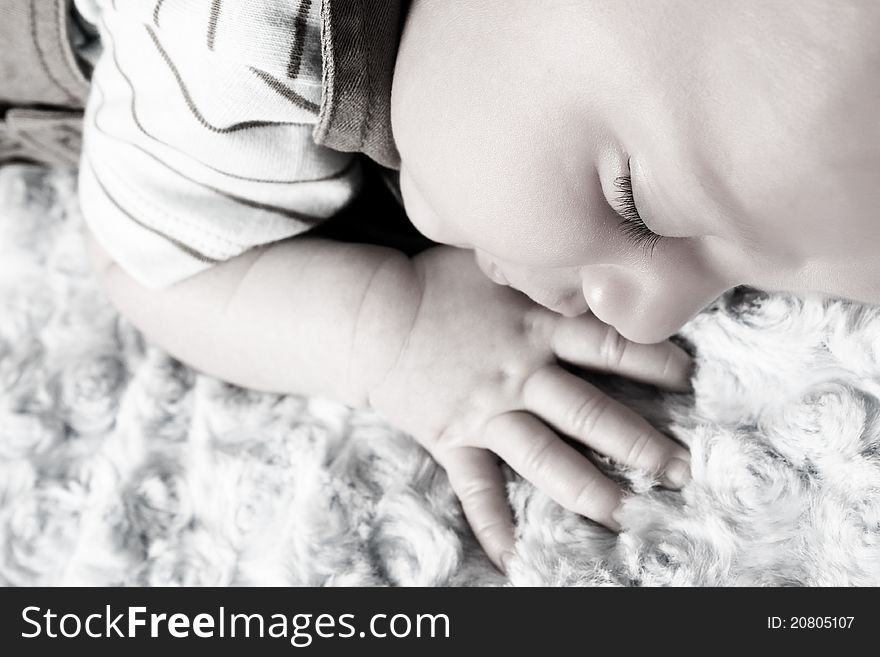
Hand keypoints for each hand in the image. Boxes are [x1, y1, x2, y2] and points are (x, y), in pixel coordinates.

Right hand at [365, 247, 691, 570]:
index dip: (652, 359)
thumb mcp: (494, 256)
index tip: (688, 376)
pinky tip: (514, 560)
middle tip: (681, 471)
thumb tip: (589, 249)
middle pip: (589, 413)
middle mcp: (520, 375)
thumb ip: (543, 264)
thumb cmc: (437, 282)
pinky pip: (476, 489)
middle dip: (639, 443)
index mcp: (535, 326)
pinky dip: (493, 524)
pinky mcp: (455, 440)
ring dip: (587, 489)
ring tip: (626, 514)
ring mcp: (487, 413)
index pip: (607, 344)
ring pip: (545, 458)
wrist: (373, 316)